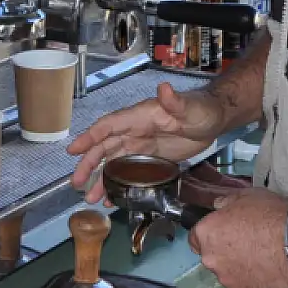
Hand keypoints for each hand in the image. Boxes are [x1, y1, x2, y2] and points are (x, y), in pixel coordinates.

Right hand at [68, 82, 223, 201]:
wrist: (214, 121)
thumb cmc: (200, 109)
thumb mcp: (189, 106)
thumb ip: (175, 101)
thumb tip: (164, 89)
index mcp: (140, 117)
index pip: (109, 126)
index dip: (90, 137)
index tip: (73, 150)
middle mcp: (135, 131)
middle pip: (105, 147)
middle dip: (89, 164)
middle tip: (77, 183)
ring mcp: (141, 146)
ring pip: (114, 162)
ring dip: (100, 178)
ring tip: (91, 197)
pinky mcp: (150, 159)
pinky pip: (128, 171)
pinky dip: (118, 184)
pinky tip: (112, 198)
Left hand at [187, 188, 287, 287]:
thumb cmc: (272, 215)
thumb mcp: (246, 196)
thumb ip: (226, 203)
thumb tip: (218, 207)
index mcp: (207, 235)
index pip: (194, 238)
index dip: (209, 235)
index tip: (223, 233)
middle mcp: (212, 261)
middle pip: (213, 258)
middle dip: (226, 253)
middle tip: (249, 244)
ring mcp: (228, 283)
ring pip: (230, 276)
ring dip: (241, 270)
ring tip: (265, 260)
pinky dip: (256, 283)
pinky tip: (273, 273)